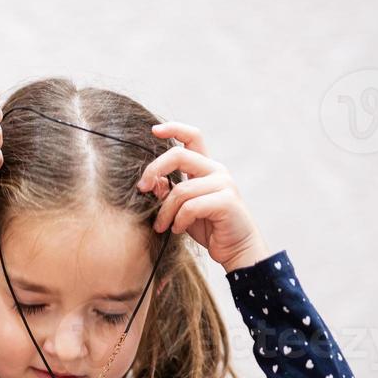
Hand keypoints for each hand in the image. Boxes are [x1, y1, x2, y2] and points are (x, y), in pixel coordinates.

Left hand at [138, 122, 271, 271]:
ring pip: (181, 190)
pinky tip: (178, 230)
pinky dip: (179, 220)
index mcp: (206, 168)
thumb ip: (169, 193)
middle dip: (154, 170)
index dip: (174, 128)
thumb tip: (151, 181)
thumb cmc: (208, 228)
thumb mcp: (182, 209)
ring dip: (165, 211)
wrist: (236, 249)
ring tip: (162, 226)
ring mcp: (224, 184)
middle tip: (140, 188)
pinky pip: (191, 207)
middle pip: (179, 155)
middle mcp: (216, 171)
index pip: (193, 137)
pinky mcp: (226, 201)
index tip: (154, 130)